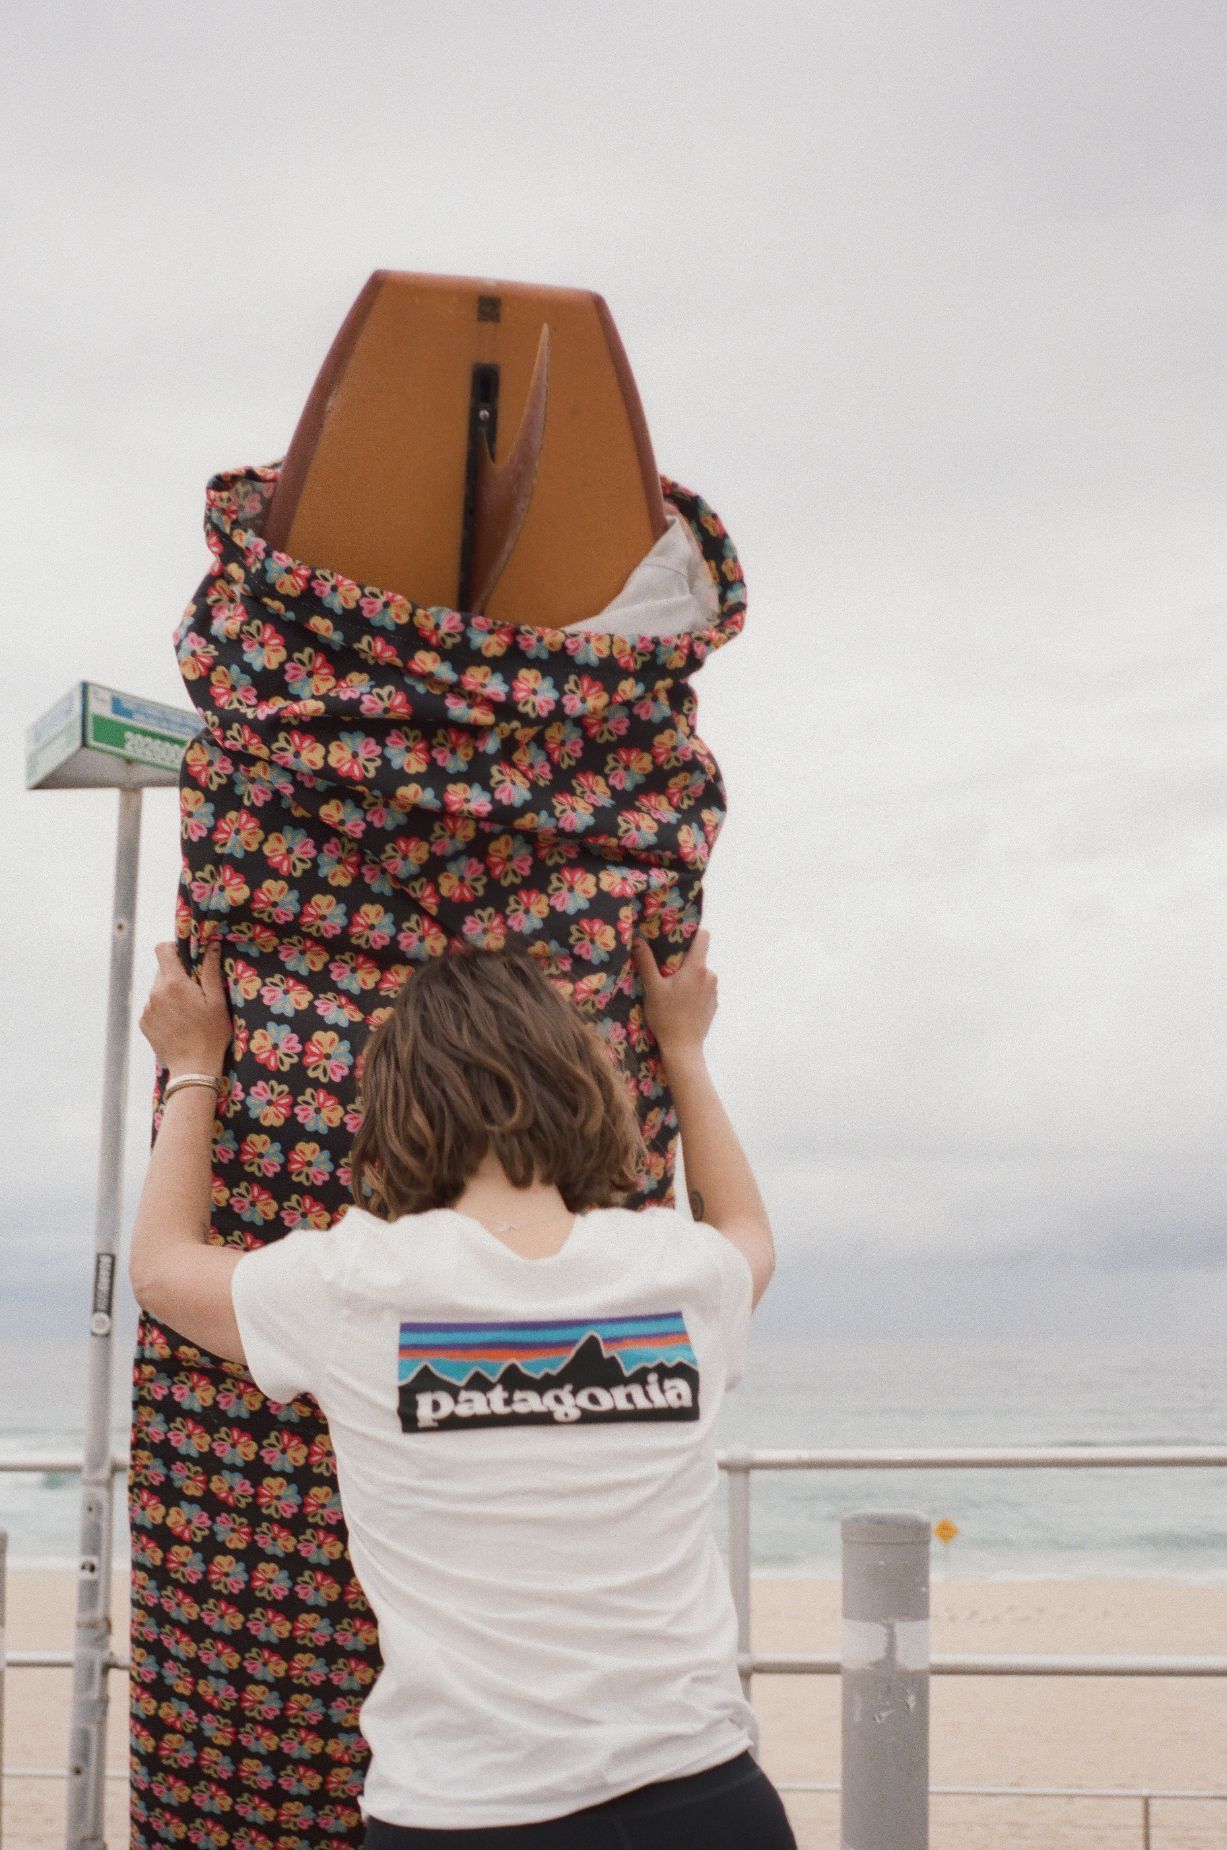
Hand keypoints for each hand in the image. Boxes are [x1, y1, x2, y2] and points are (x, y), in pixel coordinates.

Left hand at [139, 939, 232, 1077]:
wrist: (193, 1068)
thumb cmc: (211, 1034)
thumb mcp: (217, 1001)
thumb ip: (211, 971)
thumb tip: (211, 945)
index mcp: (174, 983)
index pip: (162, 949)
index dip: (174, 948)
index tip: (187, 958)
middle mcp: (155, 992)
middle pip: (162, 970)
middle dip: (177, 975)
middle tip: (195, 991)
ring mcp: (147, 1009)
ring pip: (158, 989)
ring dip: (170, 993)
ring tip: (188, 1012)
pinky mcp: (144, 1023)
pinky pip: (153, 1006)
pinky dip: (164, 1009)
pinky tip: (178, 1023)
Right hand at [630, 927, 716, 1062]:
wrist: (683, 1048)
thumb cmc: (666, 1017)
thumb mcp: (652, 988)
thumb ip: (646, 962)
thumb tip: (637, 939)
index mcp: (697, 968)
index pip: (704, 936)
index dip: (693, 932)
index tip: (678, 937)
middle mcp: (710, 976)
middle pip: (699, 958)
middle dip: (683, 961)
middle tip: (665, 971)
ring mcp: (714, 991)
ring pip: (701, 975)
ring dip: (688, 978)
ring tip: (671, 991)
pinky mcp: (714, 1005)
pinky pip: (703, 990)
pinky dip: (693, 992)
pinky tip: (680, 1005)